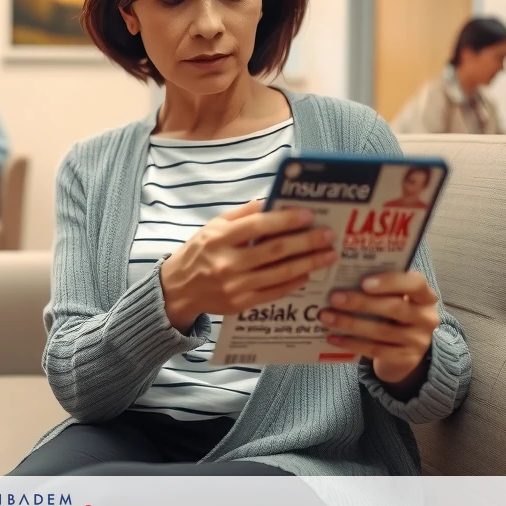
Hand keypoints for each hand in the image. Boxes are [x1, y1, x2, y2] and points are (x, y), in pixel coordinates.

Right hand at [159, 200, 337, 332]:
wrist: (178, 289)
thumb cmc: (199, 252)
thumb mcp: (212, 227)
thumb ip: (241, 214)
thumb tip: (270, 201)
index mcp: (219, 238)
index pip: (258, 226)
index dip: (285, 220)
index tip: (309, 215)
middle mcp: (227, 262)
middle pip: (274, 250)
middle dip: (306, 242)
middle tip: (328, 236)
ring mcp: (235, 286)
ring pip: (279, 273)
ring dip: (308, 263)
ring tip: (327, 255)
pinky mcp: (240, 303)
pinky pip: (274, 292)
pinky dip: (293, 282)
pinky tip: (307, 273)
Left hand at [317, 271, 439, 384]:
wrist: (404, 350)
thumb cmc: (393, 314)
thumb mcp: (394, 298)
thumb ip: (378, 287)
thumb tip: (341, 275)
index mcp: (424, 296)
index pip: (415, 283)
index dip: (390, 282)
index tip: (363, 282)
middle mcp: (426, 318)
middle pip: (394, 308)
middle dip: (361, 302)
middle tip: (334, 298)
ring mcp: (418, 341)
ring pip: (382, 331)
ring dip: (350, 323)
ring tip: (326, 317)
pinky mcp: (405, 359)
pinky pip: (375, 350)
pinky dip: (351, 343)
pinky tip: (332, 337)